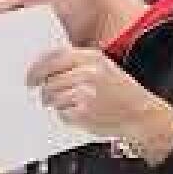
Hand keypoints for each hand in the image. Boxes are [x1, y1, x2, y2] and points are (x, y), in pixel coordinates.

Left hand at [28, 47, 172, 163]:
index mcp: (92, 58)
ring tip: (68, 105)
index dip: (37, 68)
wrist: (142, 115)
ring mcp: (85, 93)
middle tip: (43, 96)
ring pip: (52, 97)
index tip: (30, 77)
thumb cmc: (122, 92)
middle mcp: (88, 73)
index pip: (54, 57)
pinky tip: (79, 114)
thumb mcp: (104, 67)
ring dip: (54, 104)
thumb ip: (77, 64)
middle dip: (43, 90)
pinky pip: (61, 114)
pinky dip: (65, 116)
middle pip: (49, 79)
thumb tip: (45, 67)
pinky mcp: (84, 113)